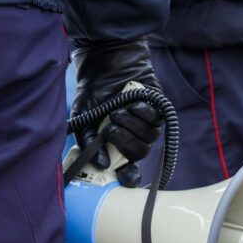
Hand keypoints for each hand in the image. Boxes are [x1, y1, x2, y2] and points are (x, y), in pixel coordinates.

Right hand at [71, 39, 162, 187]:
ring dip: (132, 126)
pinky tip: (131, 102)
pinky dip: (141, 112)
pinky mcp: (158, 109)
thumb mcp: (83, 119)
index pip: (128, 169)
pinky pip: (155, 120)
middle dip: (124, 142)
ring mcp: (147, 124)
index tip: (124, 177)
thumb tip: (101, 164)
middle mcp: (134, 137)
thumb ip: (88, 142)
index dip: (129, 176)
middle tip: (110, 128)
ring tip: (117, 111)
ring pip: (148, 138)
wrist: (104, 65)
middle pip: (139, 153)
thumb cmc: (92, 93)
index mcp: (117, 145)